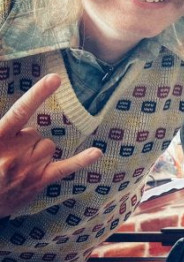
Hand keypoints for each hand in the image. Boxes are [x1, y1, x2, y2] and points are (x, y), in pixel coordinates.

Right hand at [0, 74, 102, 218]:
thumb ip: (4, 128)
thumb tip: (19, 118)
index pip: (20, 111)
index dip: (37, 94)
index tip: (55, 79)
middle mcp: (14, 152)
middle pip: (36, 133)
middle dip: (25, 141)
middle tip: (8, 157)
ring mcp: (28, 168)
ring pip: (48, 146)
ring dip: (37, 152)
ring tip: (18, 166)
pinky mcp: (38, 182)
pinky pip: (65, 168)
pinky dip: (81, 160)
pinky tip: (96, 152)